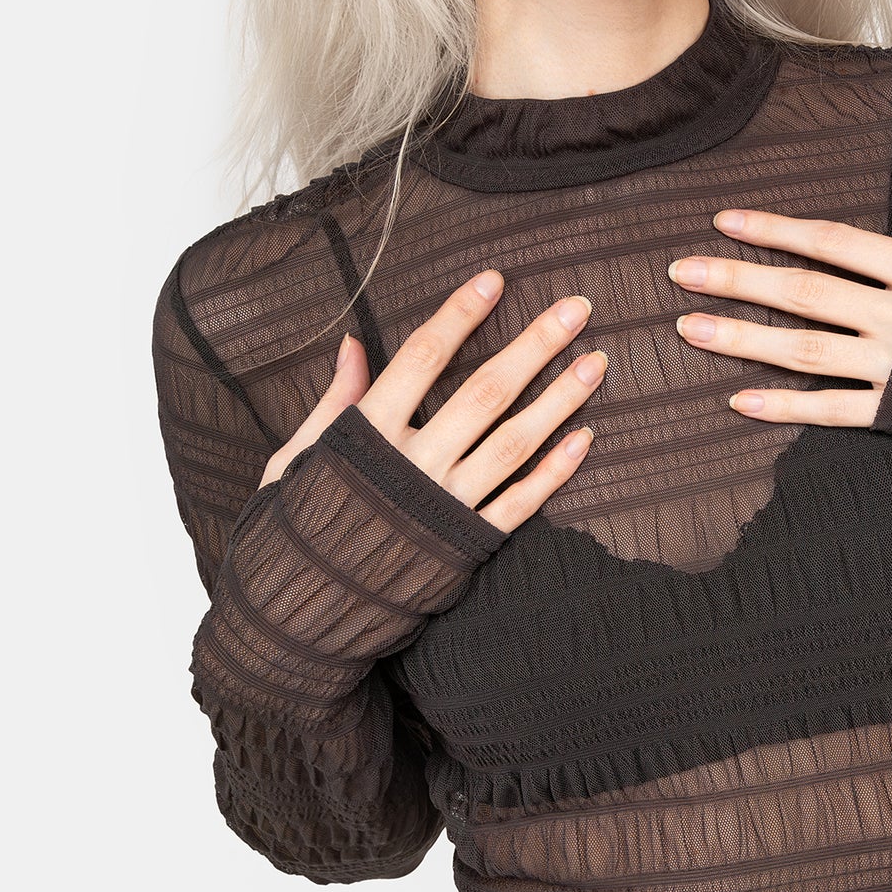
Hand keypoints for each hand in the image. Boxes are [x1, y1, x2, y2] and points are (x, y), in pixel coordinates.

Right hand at [258, 275, 606, 529]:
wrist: (299, 613)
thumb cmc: (295, 526)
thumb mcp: (298, 456)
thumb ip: (335, 400)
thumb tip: (352, 343)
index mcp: (368, 432)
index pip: (422, 357)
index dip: (460, 314)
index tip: (496, 279)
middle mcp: (414, 464)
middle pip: (484, 392)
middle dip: (535, 345)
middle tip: (577, 309)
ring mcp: (445, 505)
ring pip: (514, 443)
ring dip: (559, 401)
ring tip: (596, 363)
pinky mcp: (466, 543)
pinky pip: (519, 504)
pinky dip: (554, 471)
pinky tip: (584, 437)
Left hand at [666, 146, 891, 425]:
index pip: (832, 242)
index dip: (775, 229)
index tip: (725, 220)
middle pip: (803, 292)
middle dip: (737, 280)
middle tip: (681, 273)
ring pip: (804, 350)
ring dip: (742, 339)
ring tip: (689, 330)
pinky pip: (832, 410)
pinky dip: (785, 407)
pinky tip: (739, 401)